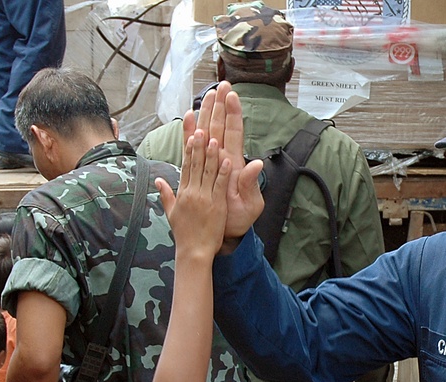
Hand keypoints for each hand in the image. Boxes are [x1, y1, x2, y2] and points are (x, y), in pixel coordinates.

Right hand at [157, 127, 230, 260]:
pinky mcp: (216, 205)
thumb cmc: (184, 234)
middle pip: (196, 164)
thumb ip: (166, 195)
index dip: (189, 149)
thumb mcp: (171, 212)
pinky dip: (224, 173)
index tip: (191, 133)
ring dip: (211, 154)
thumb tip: (158, 180)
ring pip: (208, 171)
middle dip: (199, 145)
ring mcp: (204, 198)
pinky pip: (220, 186)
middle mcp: (192, 192)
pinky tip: (227, 160)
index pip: (186, 166)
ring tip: (214, 138)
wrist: (193, 251)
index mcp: (182, 192)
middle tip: (201, 127)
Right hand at [191, 81, 263, 239]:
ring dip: (206, 114)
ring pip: (207, 133)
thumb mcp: (250, 203)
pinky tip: (189, 119)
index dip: (233, 114)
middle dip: (220, 106)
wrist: (226, 232)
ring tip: (206, 95)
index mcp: (235, 165)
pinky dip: (190, 134)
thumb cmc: (240, 218)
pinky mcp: (199, 171)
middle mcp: (222, 160)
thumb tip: (256, 164)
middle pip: (220, 127)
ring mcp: (210, 165)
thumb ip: (250, 183)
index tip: (231, 95)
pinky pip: (193, 149)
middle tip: (219, 85)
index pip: (234, 133)